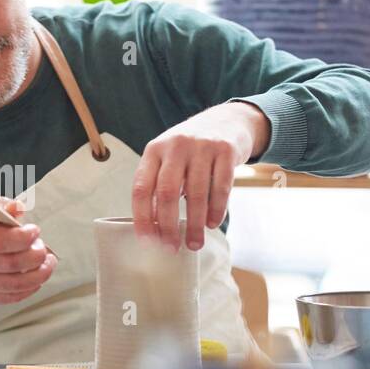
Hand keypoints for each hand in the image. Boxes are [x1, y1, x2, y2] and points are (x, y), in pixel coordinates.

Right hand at [0, 196, 56, 313]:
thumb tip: (19, 209)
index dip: (22, 238)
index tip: (35, 232)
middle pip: (8, 263)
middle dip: (34, 257)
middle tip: (43, 250)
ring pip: (11, 284)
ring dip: (37, 276)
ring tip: (47, 265)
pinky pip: (6, 298)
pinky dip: (27, 290)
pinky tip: (36, 280)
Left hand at [131, 101, 269, 251]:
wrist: (227, 120)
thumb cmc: (191, 149)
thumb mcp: (168, 157)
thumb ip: (159, 183)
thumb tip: (153, 226)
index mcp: (154, 150)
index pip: (142, 187)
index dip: (142, 217)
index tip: (147, 240)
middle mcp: (175, 146)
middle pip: (167, 193)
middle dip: (168, 226)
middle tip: (171, 247)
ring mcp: (202, 146)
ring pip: (195, 194)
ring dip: (194, 224)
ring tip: (195, 243)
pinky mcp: (226, 151)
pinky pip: (221, 187)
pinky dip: (216, 210)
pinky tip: (212, 224)